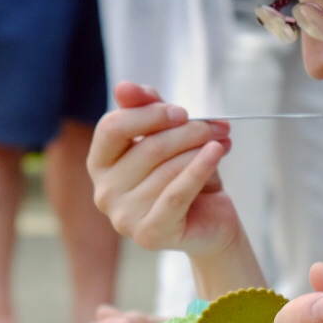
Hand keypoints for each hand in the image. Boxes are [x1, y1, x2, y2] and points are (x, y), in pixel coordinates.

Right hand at [89, 83, 244, 259]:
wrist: (211, 220)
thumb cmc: (185, 175)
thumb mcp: (167, 136)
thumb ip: (147, 109)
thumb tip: (124, 88)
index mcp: (100, 164)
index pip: (112, 127)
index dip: (149, 114)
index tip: (182, 112)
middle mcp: (104, 193)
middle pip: (147, 148)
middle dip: (187, 132)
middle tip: (217, 126)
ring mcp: (123, 217)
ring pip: (166, 170)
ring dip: (199, 150)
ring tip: (221, 143)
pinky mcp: (149, 233)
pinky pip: (176, 193)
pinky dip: (199, 169)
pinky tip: (217, 152)